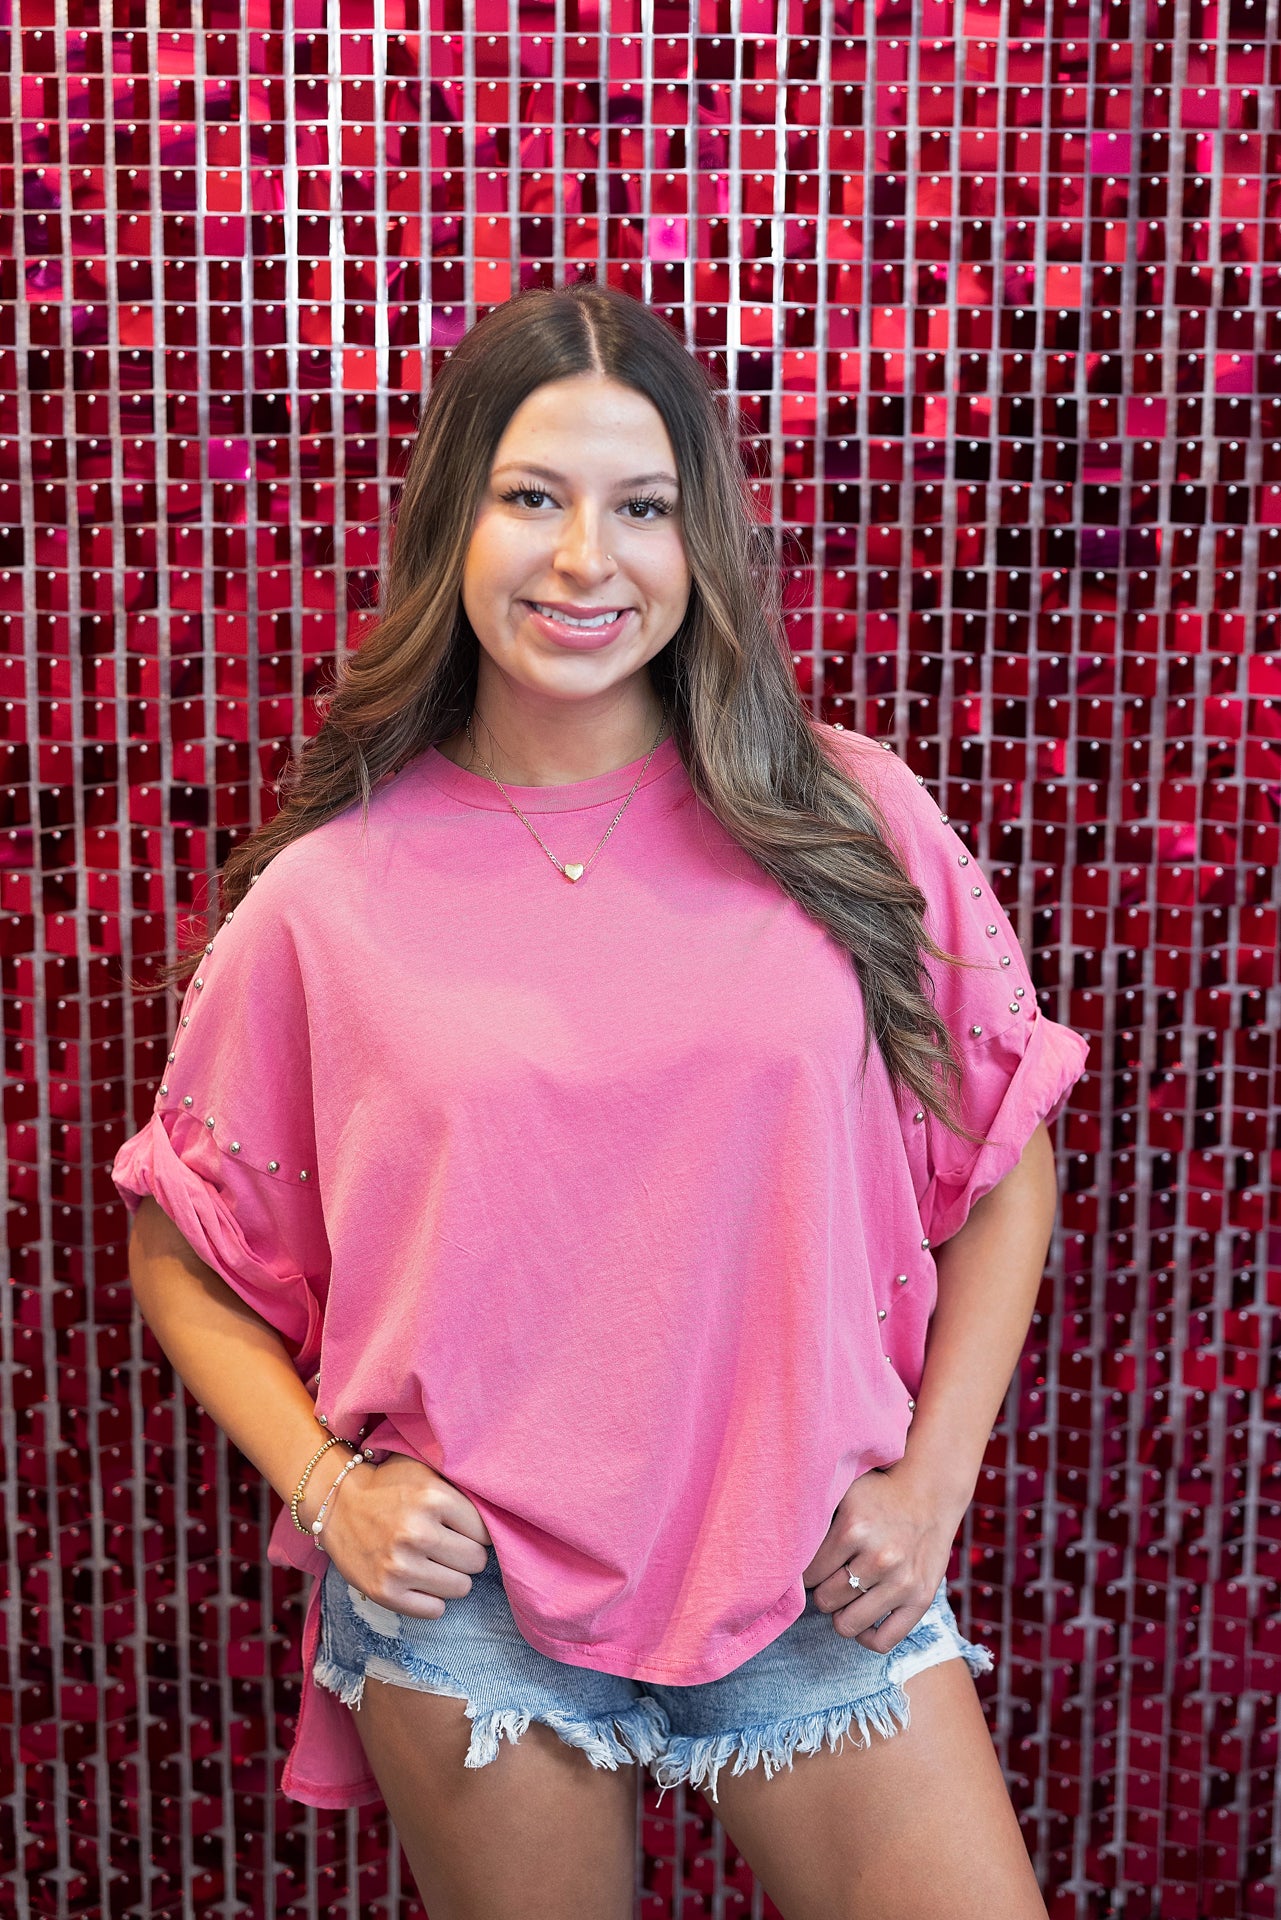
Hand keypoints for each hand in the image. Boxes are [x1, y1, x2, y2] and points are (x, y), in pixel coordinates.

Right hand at [319, 1453, 493, 1619]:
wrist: (335, 1503)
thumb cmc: (388, 1486)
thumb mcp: (425, 1471)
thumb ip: (459, 1488)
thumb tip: (500, 1510)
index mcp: (433, 1498)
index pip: (485, 1532)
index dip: (475, 1531)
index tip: (461, 1529)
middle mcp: (418, 1533)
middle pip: (476, 1561)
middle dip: (467, 1555)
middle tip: (449, 1547)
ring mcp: (400, 1566)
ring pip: (461, 1588)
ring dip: (452, 1578)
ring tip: (434, 1563)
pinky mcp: (385, 1592)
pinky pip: (434, 1610)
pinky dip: (431, 1599)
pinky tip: (419, 1580)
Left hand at [800, 1463, 966, 1653]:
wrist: (930, 1494)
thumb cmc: (878, 1494)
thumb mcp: (844, 1492)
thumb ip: (814, 1516)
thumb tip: (780, 1550)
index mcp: (854, 1528)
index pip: (808, 1574)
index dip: (806, 1573)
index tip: (814, 1565)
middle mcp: (879, 1557)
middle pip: (826, 1600)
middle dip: (824, 1591)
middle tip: (833, 1577)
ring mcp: (902, 1582)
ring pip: (848, 1624)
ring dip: (842, 1613)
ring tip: (847, 1595)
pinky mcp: (921, 1600)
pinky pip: (883, 1641)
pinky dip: (867, 1637)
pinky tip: (864, 1618)